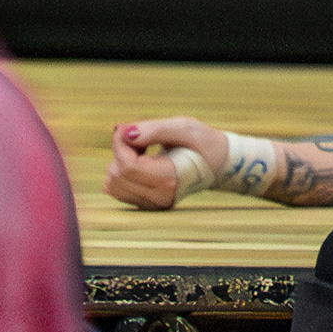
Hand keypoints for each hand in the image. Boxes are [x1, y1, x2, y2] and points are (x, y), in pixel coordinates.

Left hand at [106, 116, 228, 213]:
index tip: (130, 129)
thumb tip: (125, 133)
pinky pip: (116, 189)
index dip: (120, 144)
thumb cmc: (203, 143)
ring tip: (143, 152)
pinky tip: (140, 162)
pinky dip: (121, 172)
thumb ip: (155, 129)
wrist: (219, 164)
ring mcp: (153, 204)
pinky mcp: (147, 205)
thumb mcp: (185, 127)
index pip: (128, 167)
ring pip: (113, 184)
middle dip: (121, 151)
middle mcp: (160, 198)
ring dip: (120, 162)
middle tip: (142, 139)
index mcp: (170, 180)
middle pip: (118, 175)